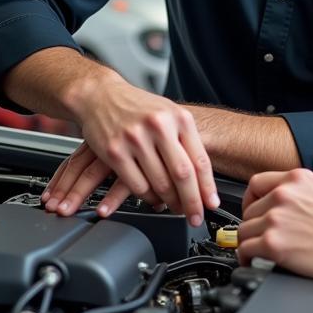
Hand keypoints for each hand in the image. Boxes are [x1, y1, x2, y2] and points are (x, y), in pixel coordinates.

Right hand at [41, 79, 216, 223]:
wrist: (101, 95)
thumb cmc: (139, 107)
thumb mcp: (170, 114)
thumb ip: (186, 140)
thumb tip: (202, 176)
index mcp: (178, 118)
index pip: (199, 160)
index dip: (207, 187)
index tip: (212, 204)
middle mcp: (159, 127)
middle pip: (182, 175)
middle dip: (191, 202)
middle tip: (196, 216)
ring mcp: (135, 139)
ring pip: (159, 183)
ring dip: (170, 202)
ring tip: (175, 208)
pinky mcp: (114, 151)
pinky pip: (136, 185)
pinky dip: (148, 198)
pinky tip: (153, 200)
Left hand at [237, 169, 312, 281]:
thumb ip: (308, 186)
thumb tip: (294, 193)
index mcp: (298, 179)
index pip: (257, 183)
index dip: (252, 200)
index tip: (254, 210)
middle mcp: (283, 195)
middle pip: (249, 210)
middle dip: (254, 224)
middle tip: (261, 236)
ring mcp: (275, 219)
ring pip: (244, 230)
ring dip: (250, 242)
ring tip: (257, 252)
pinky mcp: (272, 243)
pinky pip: (245, 249)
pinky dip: (246, 257)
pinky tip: (254, 262)